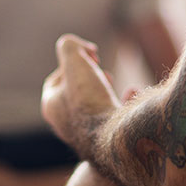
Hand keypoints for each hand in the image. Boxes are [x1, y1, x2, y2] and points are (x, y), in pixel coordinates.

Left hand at [41, 34, 120, 149]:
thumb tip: (77, 47)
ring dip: (103, 88)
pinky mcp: (110, 139)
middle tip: (100, 69)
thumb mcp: (74, 62)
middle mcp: (66, 124)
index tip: (91, 55)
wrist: (113, 140)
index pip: (55, 79)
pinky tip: (133, 91)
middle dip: (88, 76)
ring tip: (109, 79)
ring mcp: (89, 134)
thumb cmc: (90, 101)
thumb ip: (69, 46)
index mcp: (52, 107)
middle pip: (74, 93)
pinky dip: (125, 101)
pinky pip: (116, 116)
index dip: (72, 62)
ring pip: (94, 105)